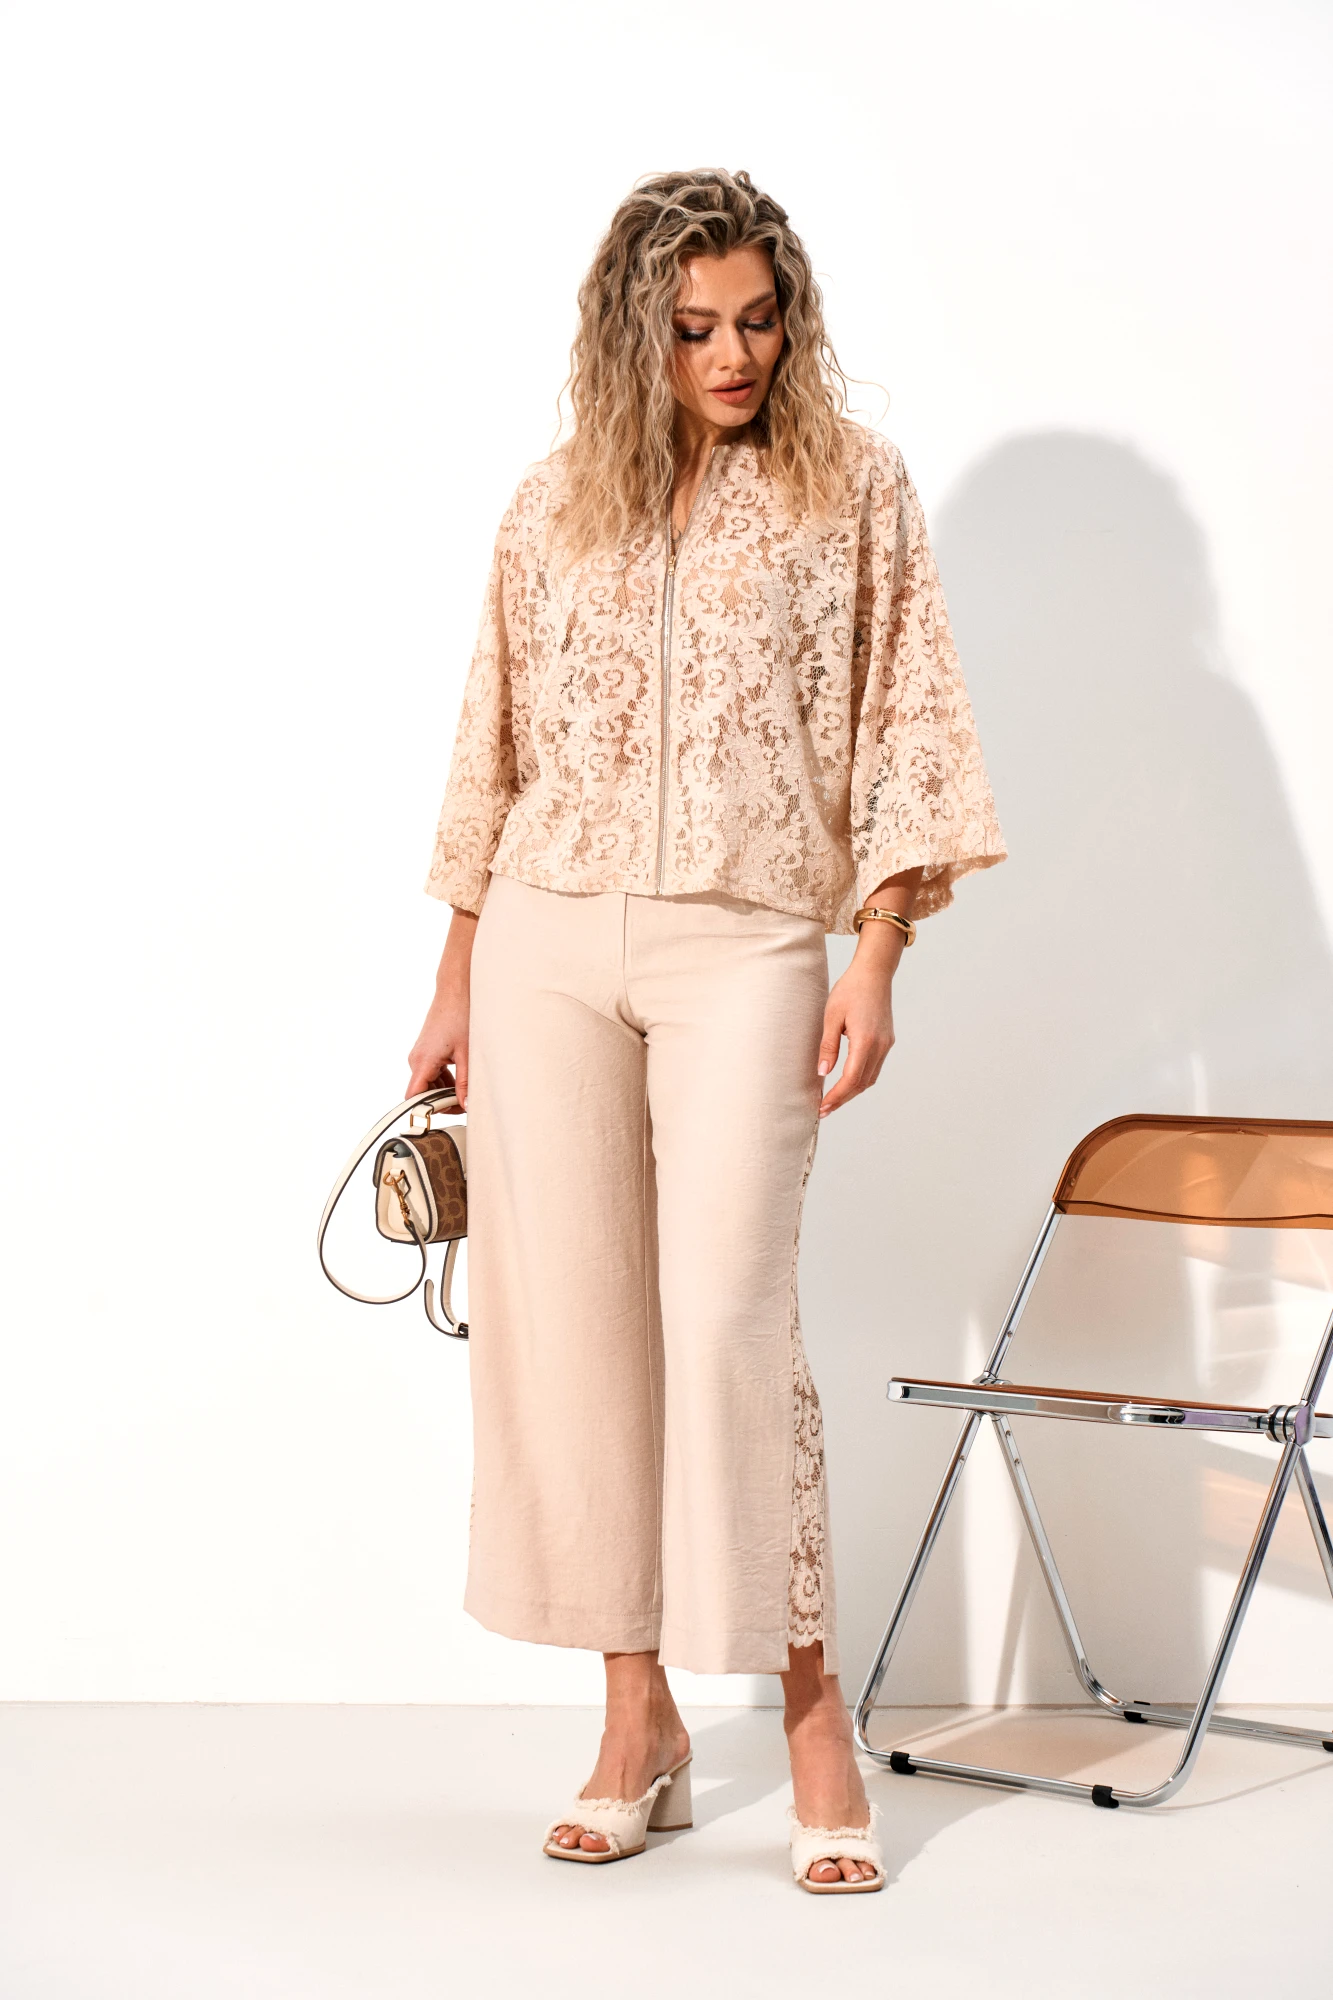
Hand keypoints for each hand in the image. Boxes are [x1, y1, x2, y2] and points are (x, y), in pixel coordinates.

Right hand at [407, 909, 476, 1106]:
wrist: (457, 989)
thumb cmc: (462, 1015)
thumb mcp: (469, 1053)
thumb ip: (466, 1083)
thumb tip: (466, 1106)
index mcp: (423, 1061)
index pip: (413, 1098)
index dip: (420, 1113)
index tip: (431, 1124)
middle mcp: (417, 1059)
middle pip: (423, 1093)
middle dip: (441, 1103)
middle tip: (464, 1106)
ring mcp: (421, 1055)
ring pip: (429, 1084)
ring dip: (445, 1091)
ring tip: (466, 1091)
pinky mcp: (428, 1050)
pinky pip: (432, 1073)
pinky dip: (446, 1080)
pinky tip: (463, 1078)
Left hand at [817, 923, 901, 1116]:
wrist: (874, 973)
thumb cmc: (850, 990)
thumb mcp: (831, 1016)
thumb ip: (827, 1046)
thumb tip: (822, 1073)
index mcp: (865, 1041)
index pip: (850, 1079)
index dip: (836, 1097)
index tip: (822, 1107)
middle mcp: (880, 1046)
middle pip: (861, 1083)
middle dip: (842, 1099)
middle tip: (823, 1110)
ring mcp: (886, 1044)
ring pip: (870, 1078)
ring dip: (852, 1092)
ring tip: (833, 1100)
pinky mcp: (887, 1041)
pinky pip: (874, 1068)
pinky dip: (861, 1080)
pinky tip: (847, 1082)